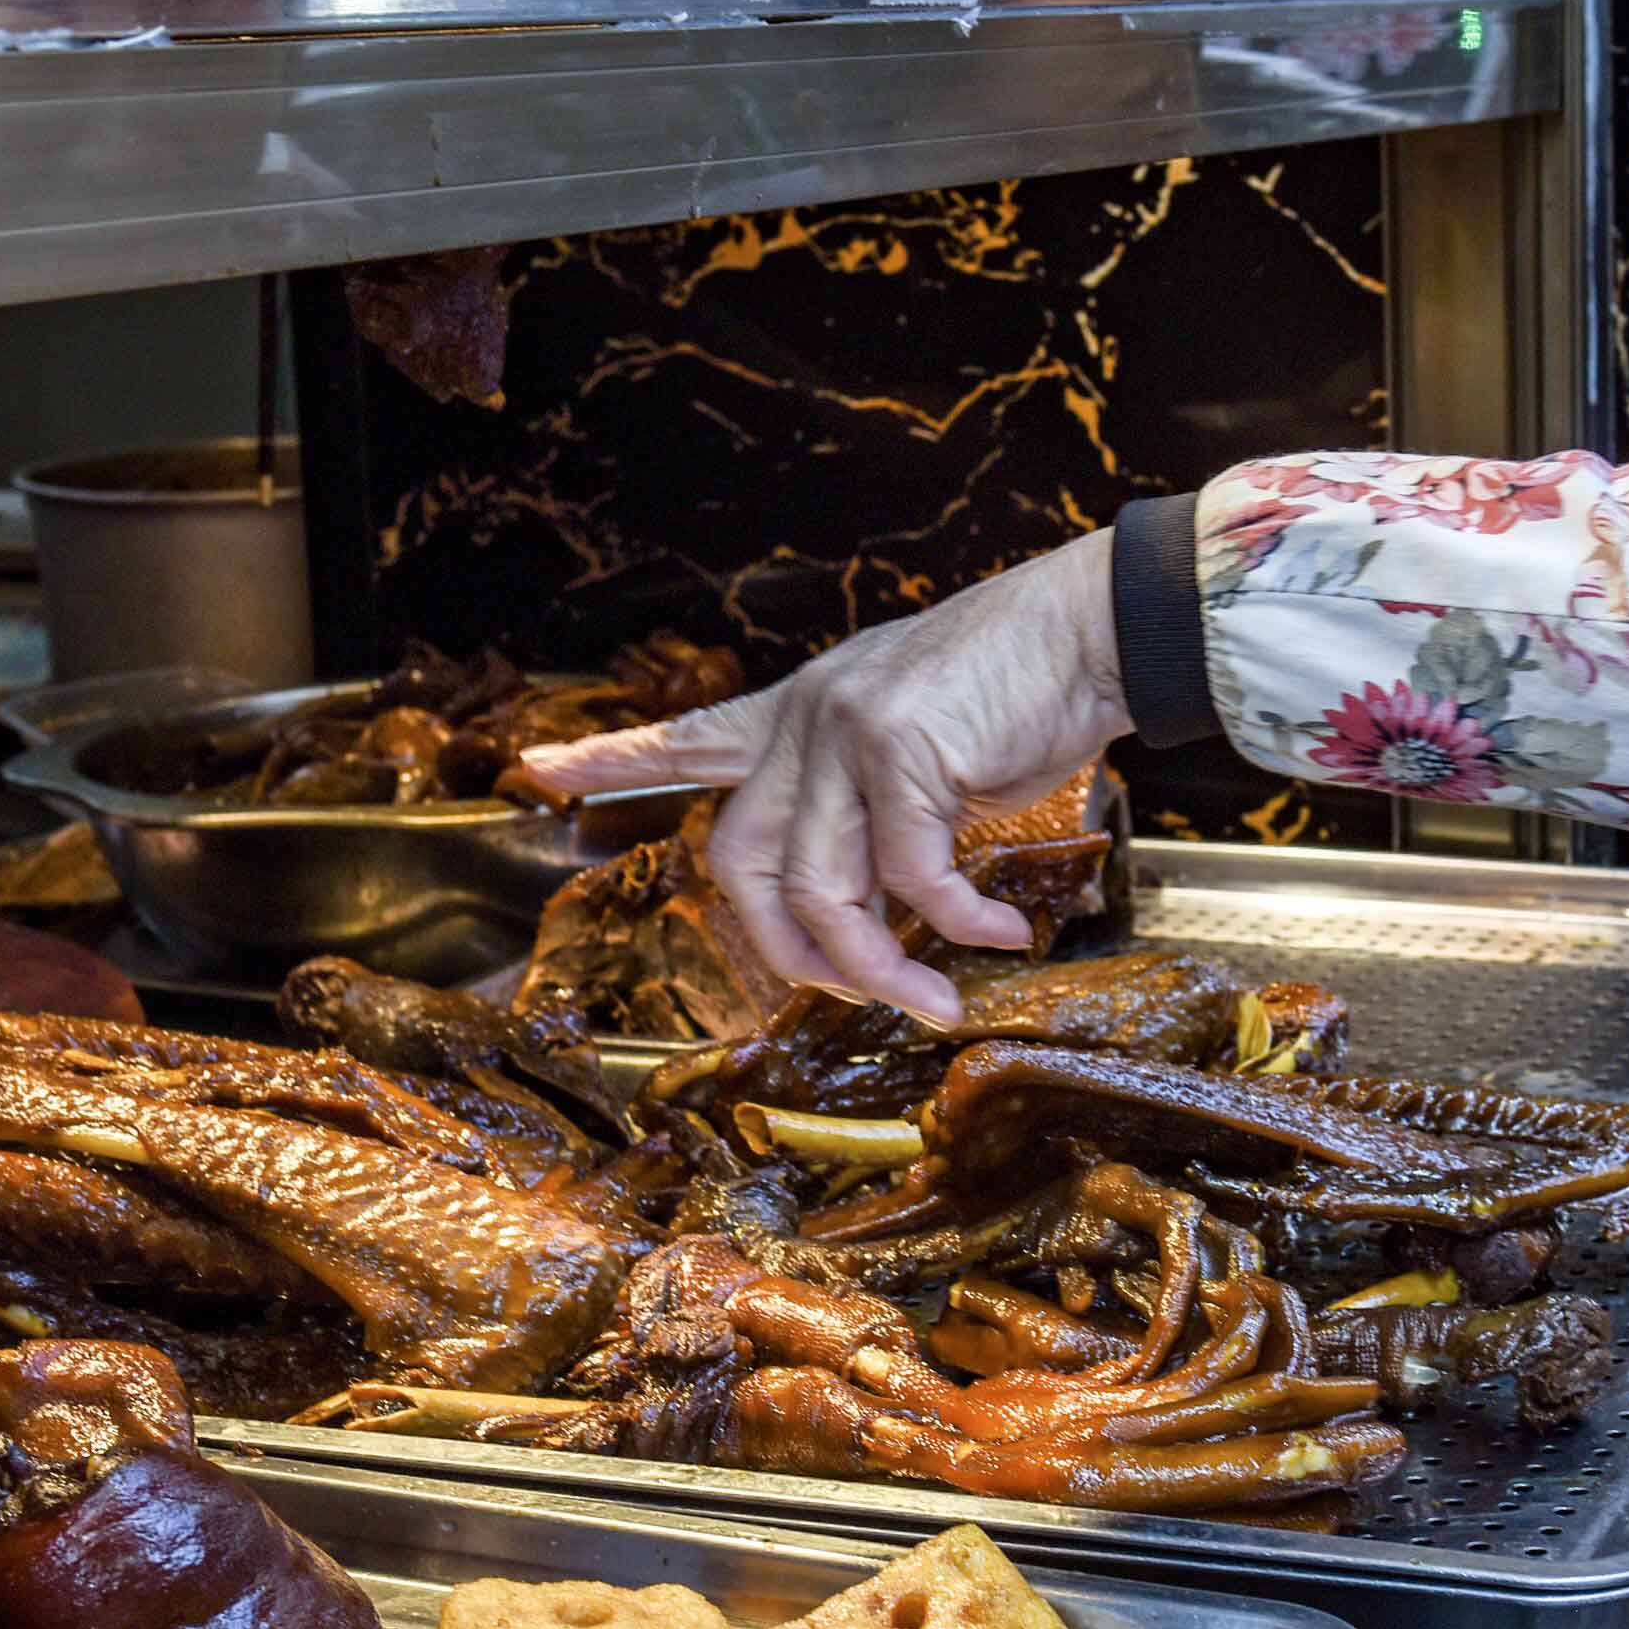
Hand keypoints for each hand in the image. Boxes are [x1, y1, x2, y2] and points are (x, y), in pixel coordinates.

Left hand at [513, 534, 1133, 1026]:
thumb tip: (872, 902)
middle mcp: (805, 719)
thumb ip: (873, 806)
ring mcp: (843, 730)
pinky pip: (911, 876)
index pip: (694, 737)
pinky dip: (955, 923)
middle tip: (861, 995)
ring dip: (879, 966)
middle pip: (744, 867)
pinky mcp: (899, 749)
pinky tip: (999, 932)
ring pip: (821, 889)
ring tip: (938, 998)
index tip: (538, 770)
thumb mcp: (921, 740)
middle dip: (796, 954)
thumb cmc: (1018, 692)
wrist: (1090, 630)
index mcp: (801, 712)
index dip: (617, 759)